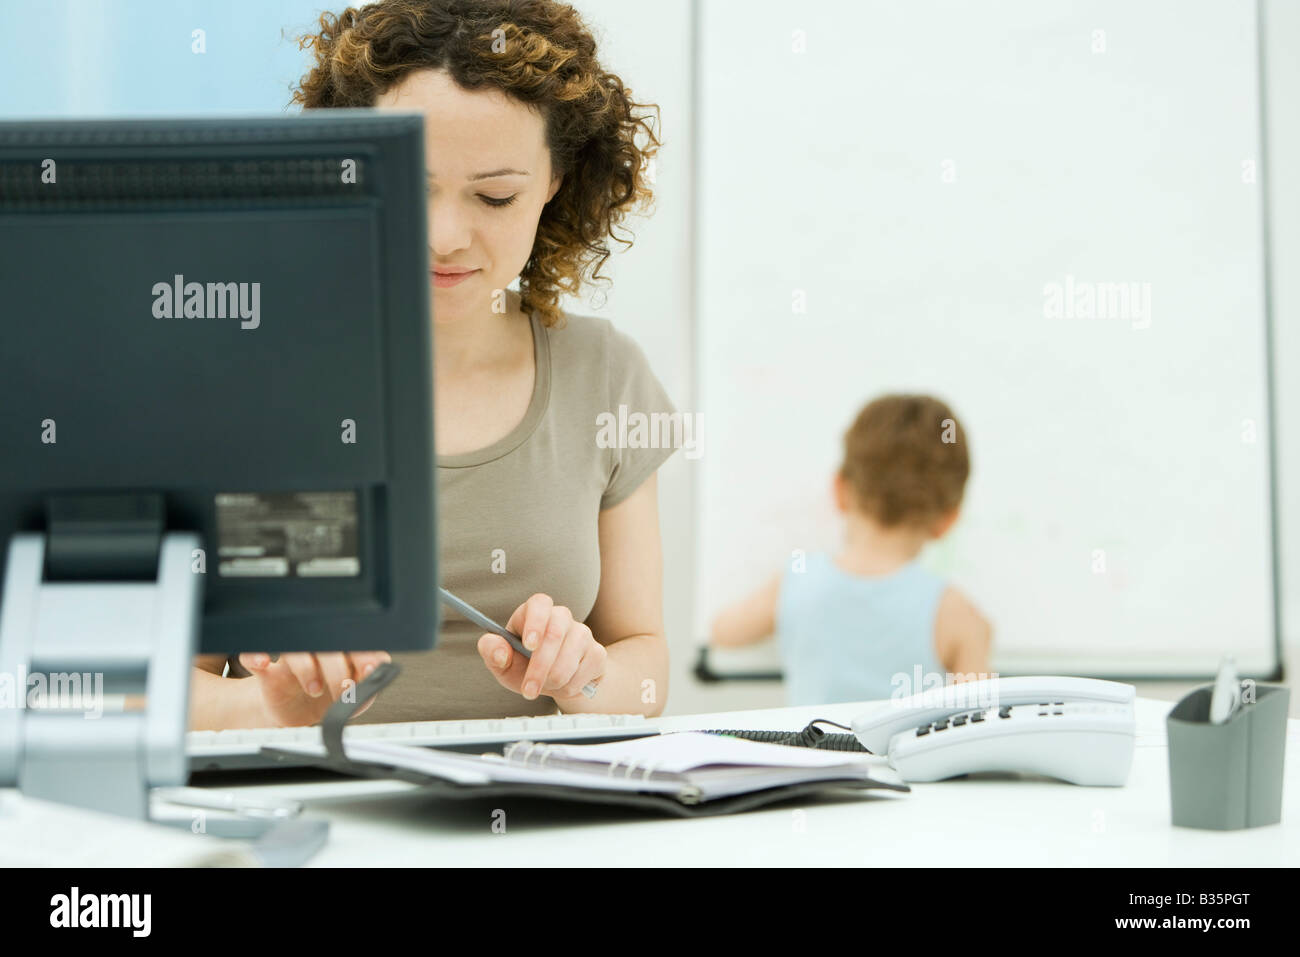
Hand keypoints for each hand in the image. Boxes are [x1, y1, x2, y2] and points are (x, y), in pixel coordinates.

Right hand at [238, 650, 390, 726]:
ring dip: (306, 668)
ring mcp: (291, 660)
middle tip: (342, 688)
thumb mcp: (351, 700)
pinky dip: (255, 656)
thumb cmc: (325, 700)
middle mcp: (316, 651)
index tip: (369, 669)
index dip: (363, 655)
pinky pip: (253, 655)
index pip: (354, 643)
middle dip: (337, 668)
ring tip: (314, 690)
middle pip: (326, 645)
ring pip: (295, 649)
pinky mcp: (267, 671)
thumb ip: (366, 687)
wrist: (294, 714)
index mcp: (340, 653)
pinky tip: (263, 663)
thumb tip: (376, 673)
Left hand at [477, 593, 606, 703]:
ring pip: (568, 660)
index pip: (540, 604)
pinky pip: (582, 675)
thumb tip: (499, 652)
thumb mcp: (502, 662)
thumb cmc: (525, 665)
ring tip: (543, 686)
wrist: (555, 682)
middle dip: (539, 668)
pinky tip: (561, 685)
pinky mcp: (597, 653)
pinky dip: (567, 688)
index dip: (535, 623)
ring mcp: (583, 633)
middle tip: (528, 690)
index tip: (528, 645)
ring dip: (551, 682)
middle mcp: (562, 617)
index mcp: (536, 611)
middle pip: (555, 636)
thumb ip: (492, 652)